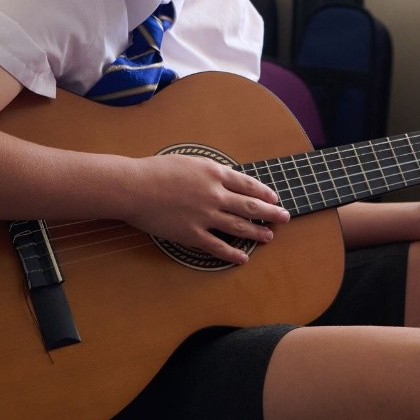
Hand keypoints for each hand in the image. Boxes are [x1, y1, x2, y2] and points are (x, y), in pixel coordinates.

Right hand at [125, 153, 290, 264]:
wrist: (134, 187)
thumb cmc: (155, 170)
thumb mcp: (187, 161)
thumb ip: (208, 171)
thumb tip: (223, 178)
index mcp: (213, 173)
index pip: (247, 184)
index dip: (263, 192)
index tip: (273, 197)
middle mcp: (215, 195)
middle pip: (250, 206)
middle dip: (271, 213)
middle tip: (284, 217)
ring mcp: (205, 216)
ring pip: (239, 227)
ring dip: (257, 233)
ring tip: (269, 236)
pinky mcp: (193, 234)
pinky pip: (218, 247)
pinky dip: (233, 253)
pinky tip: (243, 258)